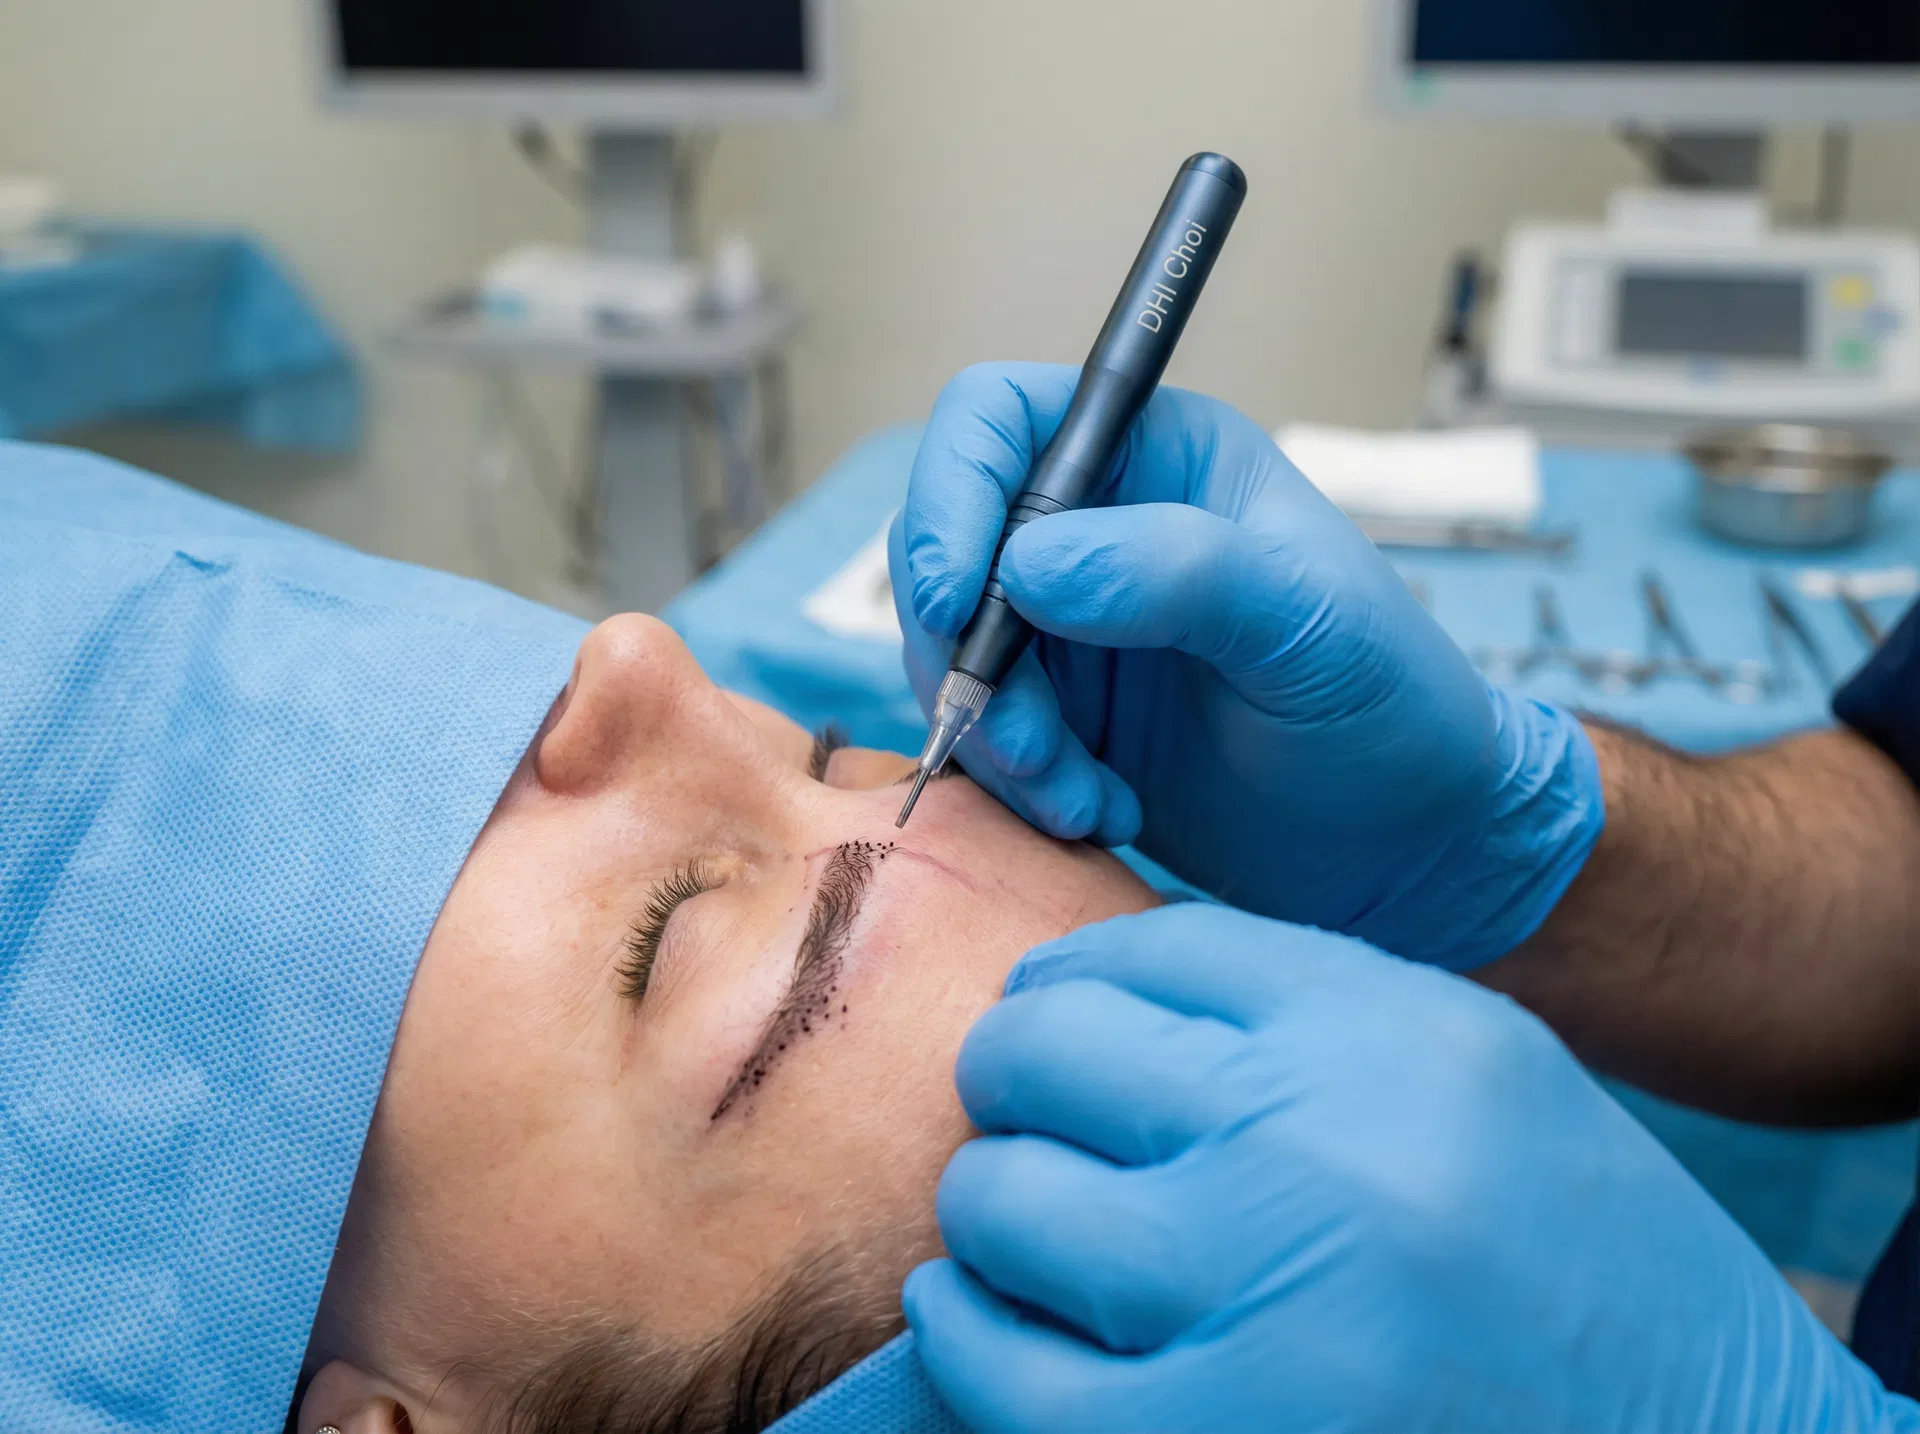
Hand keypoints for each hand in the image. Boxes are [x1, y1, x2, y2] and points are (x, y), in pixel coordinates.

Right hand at [892, 362, 1599, 967]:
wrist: (1407, 843)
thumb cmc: (1390, 705)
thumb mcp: (1308, 624)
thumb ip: (1180, 572)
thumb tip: (1028, 565)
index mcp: (1155, 455)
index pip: (993, 421)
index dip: (949, 495)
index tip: (954, 602)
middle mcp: (1092, 526)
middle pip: (942, 548)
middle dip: (968, 657)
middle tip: (1032, 750)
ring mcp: (1063, 625)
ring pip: (947, 655)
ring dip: (995, 739)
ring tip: (1086, 799)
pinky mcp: (1055, 715)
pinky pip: (976, 733)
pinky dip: (1014, 785)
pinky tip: (1100, 812)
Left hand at [903, 905, 1915, 1433]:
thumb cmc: (1575, 1257)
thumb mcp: (1473, 1075)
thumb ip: (1295, 1015)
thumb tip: (1082, 988)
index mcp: (1396, 1036)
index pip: (1149, 950)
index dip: (1069, 975)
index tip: (1046, 1008)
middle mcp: (1327, 1155)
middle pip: (1050, 1054)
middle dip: (1009, 1073)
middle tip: (1020, 1109)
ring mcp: (1272, 1313)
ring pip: (1005, 1203)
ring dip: (985, 1202)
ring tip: (1014, 1213)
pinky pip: (1007, 1374)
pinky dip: (965, 1331)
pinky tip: (978, 1310)